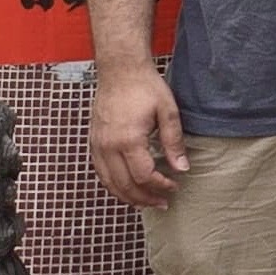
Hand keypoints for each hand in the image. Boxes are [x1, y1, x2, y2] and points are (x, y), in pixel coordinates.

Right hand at [88, 63, 186, 208]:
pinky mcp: (93, 143)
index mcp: (128, 140)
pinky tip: (127, 187)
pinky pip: (101, 172)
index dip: (160, 186)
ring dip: (127, 196)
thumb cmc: (145, 87)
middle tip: (162, 203)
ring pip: (109, 183)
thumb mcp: (168, 111)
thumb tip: (182, 168)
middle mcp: (108, 147)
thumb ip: (174, 142)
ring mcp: (97, 146)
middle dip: (144, 198)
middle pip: (124, 185)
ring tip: (146, 202)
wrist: (120, 71)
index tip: (174, 187)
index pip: (143, 176)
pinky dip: (114, 185)